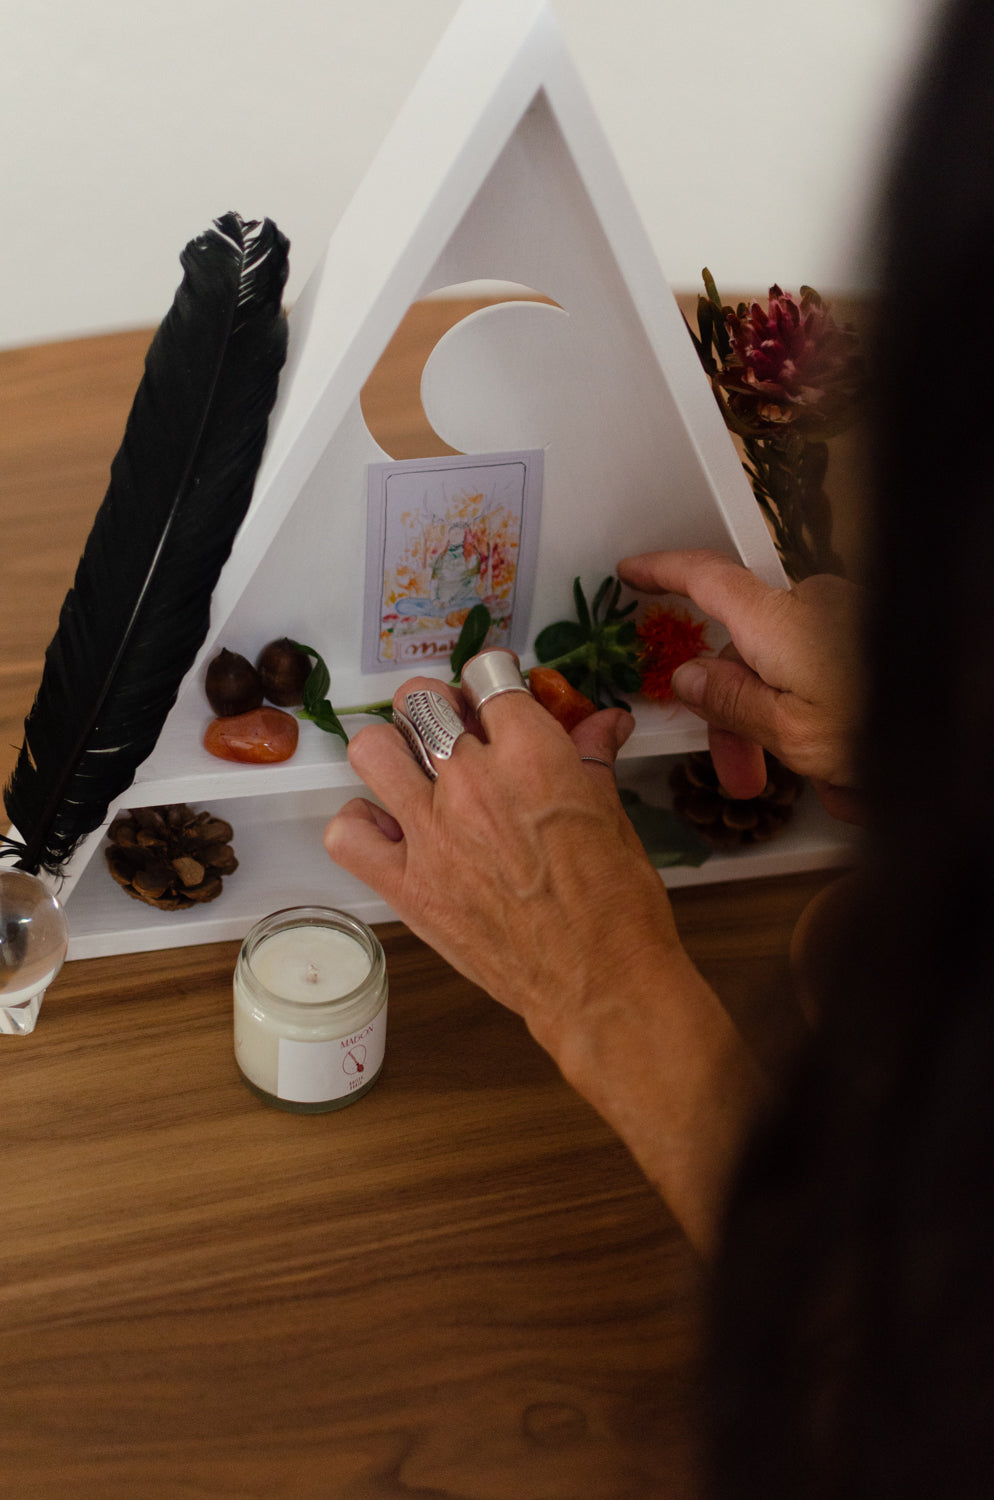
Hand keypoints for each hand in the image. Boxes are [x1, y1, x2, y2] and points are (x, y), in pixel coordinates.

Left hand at [324, 660, 767, 1253]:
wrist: (600, 984)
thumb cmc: (619, 905)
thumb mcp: (611, 815)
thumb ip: (592, 757)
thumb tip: (604, 722)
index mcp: (531, 753)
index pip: (487, 676)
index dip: (492, 686)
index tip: (494, 701)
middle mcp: (471, 781)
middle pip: (422, 701)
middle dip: (438, 710)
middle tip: (456, 738)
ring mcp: (430, 832)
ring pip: (373, 748)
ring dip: (391, 752)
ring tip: (413, 775)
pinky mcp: (405, 885)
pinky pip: (346, 832)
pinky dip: (360, 826)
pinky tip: (390, 833)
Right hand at [617, 549, 864, 821]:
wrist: (965, 725)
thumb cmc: (888, 725)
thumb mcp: (792, 732)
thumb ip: (731, 703)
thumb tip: (691, 677)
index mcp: (777, 620)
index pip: (703, 579)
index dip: (661, 573)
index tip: (633, 572)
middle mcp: (811, 607)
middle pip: (747, 655)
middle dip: (741, 723)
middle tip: (743, 778)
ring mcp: (846, 619)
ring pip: (791, 676)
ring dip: (797, 737)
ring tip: (832, 786)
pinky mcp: (874, 635)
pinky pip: (831, 676)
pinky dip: (832, 723)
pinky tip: (858, 769)